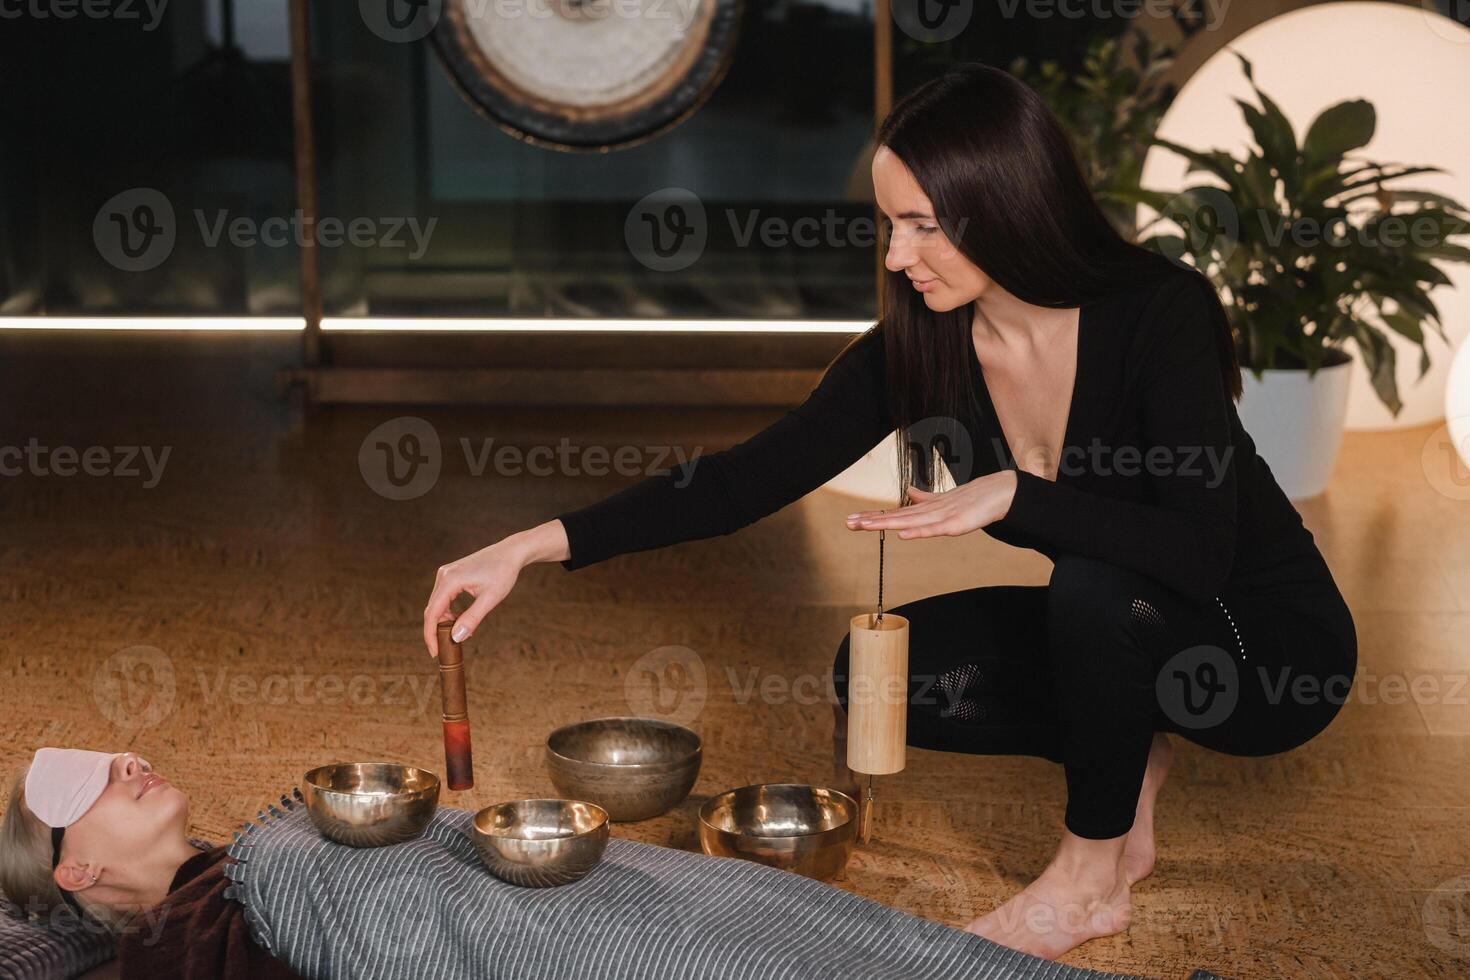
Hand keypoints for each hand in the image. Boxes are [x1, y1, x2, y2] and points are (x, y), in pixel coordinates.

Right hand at [422, 539, 524, 656]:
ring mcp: (446, 573)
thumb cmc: (503, 573)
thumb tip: (456, 638)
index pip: (432, 613)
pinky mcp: (451, 574)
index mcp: (450, 580)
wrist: (511, 552)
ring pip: (437, 604)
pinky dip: (449, 611)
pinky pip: (443, 597)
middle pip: (432, 609)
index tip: (434, 652)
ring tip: (462, 633)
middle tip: (447, 648)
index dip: (430, 635)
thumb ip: (472, 618)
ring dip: (445, 621)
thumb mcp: (490, 599)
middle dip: (437, 631)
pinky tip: (461, 619)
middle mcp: (444, 575)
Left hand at [844, 469, 1017, 538]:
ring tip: (865, 525)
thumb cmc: (973, 499)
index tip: (853, 520)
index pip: (896, 514)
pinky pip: (933, 529)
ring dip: (886, 523)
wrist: (1001, 492)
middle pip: (896, 517)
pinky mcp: (956, 524)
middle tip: (848, 523)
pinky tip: (901, 534)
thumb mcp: (944, 501)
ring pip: (909, 521)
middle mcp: (930, 511)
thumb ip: (926, 499)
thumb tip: (909, 494)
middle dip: (872, 520)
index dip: (874, 516)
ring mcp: (942, 516)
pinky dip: (917, 531)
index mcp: (926, 509)